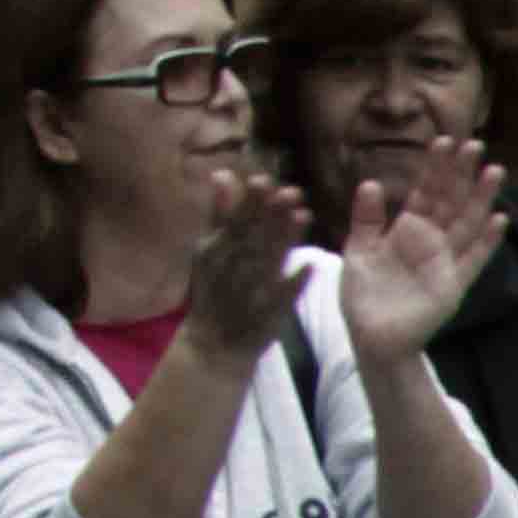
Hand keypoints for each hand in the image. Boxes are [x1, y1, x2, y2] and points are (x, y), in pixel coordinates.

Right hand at [182, 163, 308, 359]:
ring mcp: (251, 290)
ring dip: (286, 241)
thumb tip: (223, 174)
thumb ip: (218, 214)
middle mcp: (232, 267)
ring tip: (304, 216)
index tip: (265, 180)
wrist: (214, 343)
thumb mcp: (206, 250)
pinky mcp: (270, 312)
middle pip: (253, 237)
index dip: (249, 202)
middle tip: (292, 191)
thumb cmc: (212, 290)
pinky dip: (295, 281)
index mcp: (214, 249)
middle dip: (271, 215)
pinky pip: (283, 295)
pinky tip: (310, 267)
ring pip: (269, 262)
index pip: (233, 221)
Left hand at [334, 139, 507, 366]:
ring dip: (481, 198)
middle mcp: (429, 242)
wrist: (370, 336)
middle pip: (449, 201)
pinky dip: (486, 240)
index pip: (424, 192)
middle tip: (475, 144)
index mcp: (406, 230)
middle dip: (461, 174)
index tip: (443, 140)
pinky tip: (500, 218)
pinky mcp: (453, 284)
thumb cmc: (364, 295)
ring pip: (466, 222)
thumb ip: (366, 218)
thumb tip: (372, 182)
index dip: (434, 168)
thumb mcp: (358, 249)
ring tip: (495, 171)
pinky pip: (473, 259)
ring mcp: (444, 262)